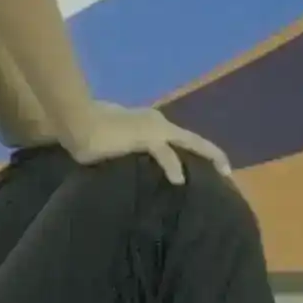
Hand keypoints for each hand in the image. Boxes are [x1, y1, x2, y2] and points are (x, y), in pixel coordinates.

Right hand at [58, 102, 231, 184]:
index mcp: (150, 121)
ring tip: (221, 175)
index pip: (178, 137)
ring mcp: (153, 129)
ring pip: (189, 143)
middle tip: (228, 171)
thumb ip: (126, 146)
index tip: (204, 166)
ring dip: (207, 157)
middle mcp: (157, 122)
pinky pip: (166, 155)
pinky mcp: (145, 137)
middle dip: (212, 154)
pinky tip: (179, 181)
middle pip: (193, 140)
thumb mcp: (112, 137)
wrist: (75, 121)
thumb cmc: (89, 128)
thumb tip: (128, 158)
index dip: (194, 151)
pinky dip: (174, 167)